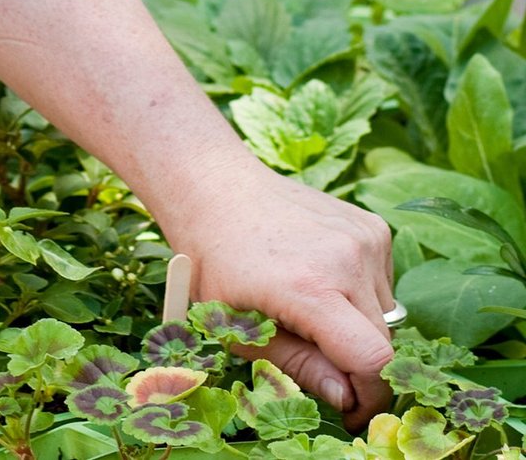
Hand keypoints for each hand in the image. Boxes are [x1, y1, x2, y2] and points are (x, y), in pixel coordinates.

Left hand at [154, 158, 393, 428]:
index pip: (373, 358)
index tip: (351, 409)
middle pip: (383, 339)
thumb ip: (296, 365)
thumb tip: (344, 398)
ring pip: (385, 312)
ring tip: (305, 304)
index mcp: (309, 288)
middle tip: (318, 360)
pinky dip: (359, 291)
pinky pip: (382, 281)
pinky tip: (318, 275)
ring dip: (357, 323)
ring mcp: (364, 238)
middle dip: (358, 363)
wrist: (216, 191)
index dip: (369, 394)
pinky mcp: (372, 226)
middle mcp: (346, 259)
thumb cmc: (214, 263)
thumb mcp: (236, 326)